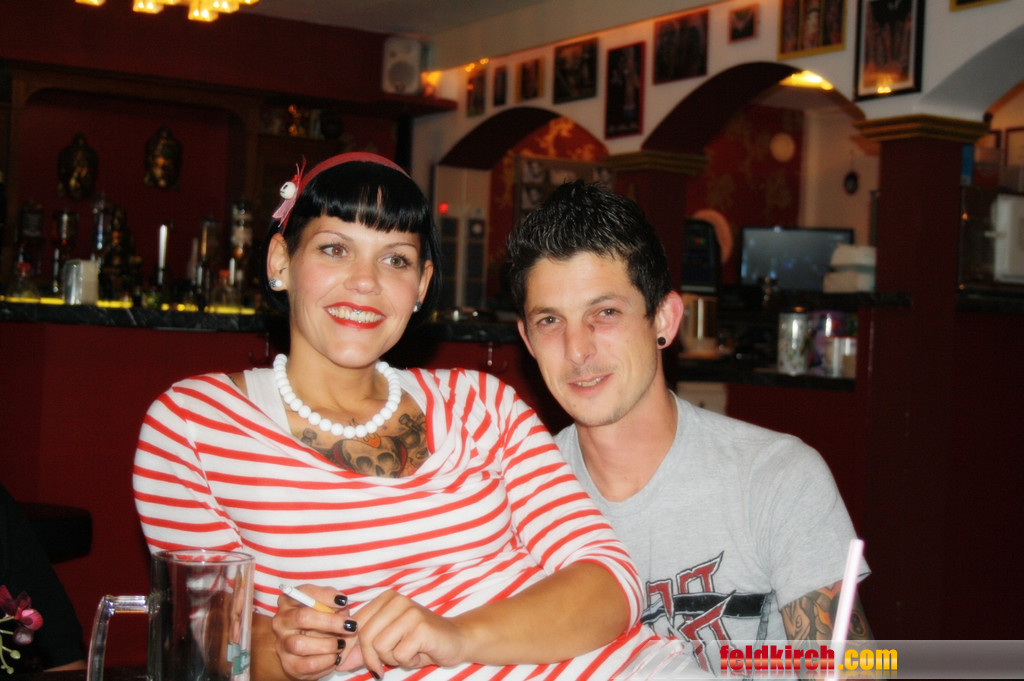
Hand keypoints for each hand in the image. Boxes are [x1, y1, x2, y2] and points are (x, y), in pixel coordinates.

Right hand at [271, 585, 360, 680]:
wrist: (303, 649)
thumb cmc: (319, 620)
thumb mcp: (325, 605)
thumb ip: (332, 602)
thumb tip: (342, 604)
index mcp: (289, 601)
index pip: (304, 593)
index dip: (325, 596)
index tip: (343, 601)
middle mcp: (281, 621)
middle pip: (302, 618)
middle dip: (330, 622)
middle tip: (350, 625)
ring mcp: (282, 644)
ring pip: (301, 644)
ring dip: (328, 644)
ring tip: (342, 643)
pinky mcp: (289, 664)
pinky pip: (308, 664)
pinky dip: (326, 661)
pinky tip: (336, 656)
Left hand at [354, 589, 468, 671]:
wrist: (456, 640)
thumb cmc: (420, 642)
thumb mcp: (388, 643)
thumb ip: (364, 650)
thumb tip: (340, 662)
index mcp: (386, 598)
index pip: (356, 625)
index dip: (355, 648)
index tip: (365, 662)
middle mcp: (397, 600)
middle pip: (365, 636)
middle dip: (373, 658)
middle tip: (387, 664)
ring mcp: (410, 611)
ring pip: (380, 646)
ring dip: (393, 658)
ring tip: (408, 652)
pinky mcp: (421, 627)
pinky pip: (400, 654)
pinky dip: (408, 661)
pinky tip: (420, 653)